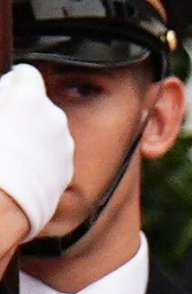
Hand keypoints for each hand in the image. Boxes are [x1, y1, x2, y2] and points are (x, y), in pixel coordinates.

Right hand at [0, 65, 73, 238]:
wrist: (5, 202)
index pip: (27, 74)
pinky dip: (44, 158)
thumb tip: (6, 92)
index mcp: (31, 96)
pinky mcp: (68, 170)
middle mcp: (55, 117)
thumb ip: (2, 95)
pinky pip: (55, 155)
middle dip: (26, 112)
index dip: (14, 83)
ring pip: (50, 131)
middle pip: (41, 104)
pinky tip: (26, 169)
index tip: (5, 95)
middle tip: (7, 129)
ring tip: (16, 154)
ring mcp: (65, 145)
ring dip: (36, 136)